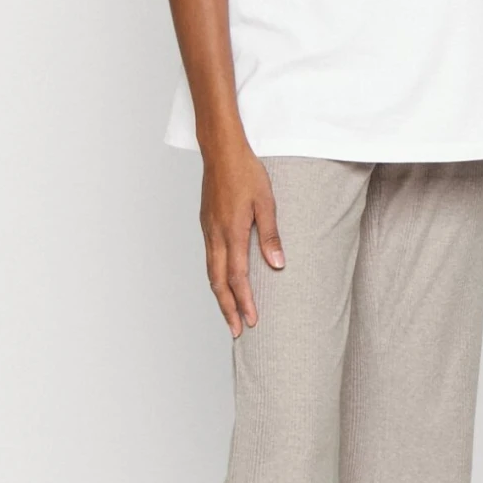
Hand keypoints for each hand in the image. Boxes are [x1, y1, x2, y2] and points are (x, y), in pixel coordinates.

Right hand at [200, 146, 284, 335]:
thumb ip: (270, 235)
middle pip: (218, 282)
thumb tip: (277, 264)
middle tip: (236, 331)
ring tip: (228, 313)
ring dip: (220, 295)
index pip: (237, 277)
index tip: (251, 321)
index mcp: (232, 232)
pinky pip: (209, 258)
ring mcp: (208, 230)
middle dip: (227, 309)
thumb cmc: (246, 172)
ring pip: (210, 272)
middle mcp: (215, 235)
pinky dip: (215, 277)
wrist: (221, 150)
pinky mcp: (206, 224)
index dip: (244, 301)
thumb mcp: (266, 202)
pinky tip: (222, 282)